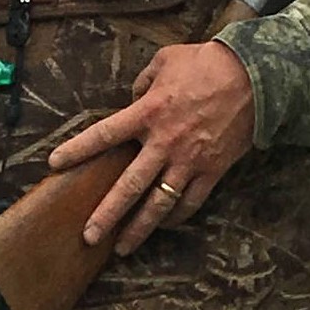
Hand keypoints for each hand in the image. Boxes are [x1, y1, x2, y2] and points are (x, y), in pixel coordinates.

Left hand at [46, 40, 255, 255]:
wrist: (255, 76)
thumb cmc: (207, 63)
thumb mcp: (166, 60)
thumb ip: (143, 81)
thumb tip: (134, 96)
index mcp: (148, 112)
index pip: (104, 134)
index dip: (77, 149)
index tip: (55, 163)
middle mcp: (163, 142)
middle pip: (128, 186)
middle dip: (106, 214)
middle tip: (88, 236)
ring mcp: (188, 161)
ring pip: (158, 204)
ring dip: (139, 229)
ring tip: (122, 248)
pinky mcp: (212, 171)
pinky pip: (190, 201)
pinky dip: (175, 216)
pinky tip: (163, 225)